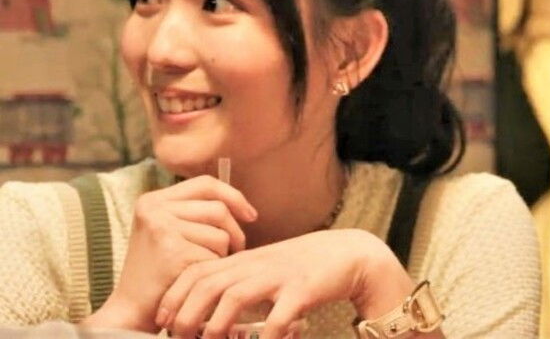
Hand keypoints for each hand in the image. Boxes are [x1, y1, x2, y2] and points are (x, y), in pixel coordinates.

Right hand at [84, 175, 256, 331]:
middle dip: (234, 232)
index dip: (234, 197)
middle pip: (218, 209)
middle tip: (232, 251)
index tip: (251, 216)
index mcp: (152, 200)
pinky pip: (215, 253)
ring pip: (221, 233)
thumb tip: (243, 206)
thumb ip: (195, 212)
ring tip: (205, 266)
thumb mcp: (170, 231)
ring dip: (223, 253)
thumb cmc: (160, 271)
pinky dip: (214, 267)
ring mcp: (161, 228)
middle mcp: (154, 209)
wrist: (134, 308)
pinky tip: (199, 278)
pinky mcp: (173, 250)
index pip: (206, 184)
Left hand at [156, 227, 409, 338]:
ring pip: (235, 297)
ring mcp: (280, 276)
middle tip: (181, 338)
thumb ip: (240, 282)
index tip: (162, 321)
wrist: (351, 255)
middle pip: (208, 285)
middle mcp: (258, 264)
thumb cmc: (306, 267)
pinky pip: (279, 316)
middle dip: (186, 315)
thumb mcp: (267, 269)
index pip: (197, 271)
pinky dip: (266, 336)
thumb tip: (210, 311)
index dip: (174, 296)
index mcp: (246, 260)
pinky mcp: (303, 289)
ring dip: (216, 326)